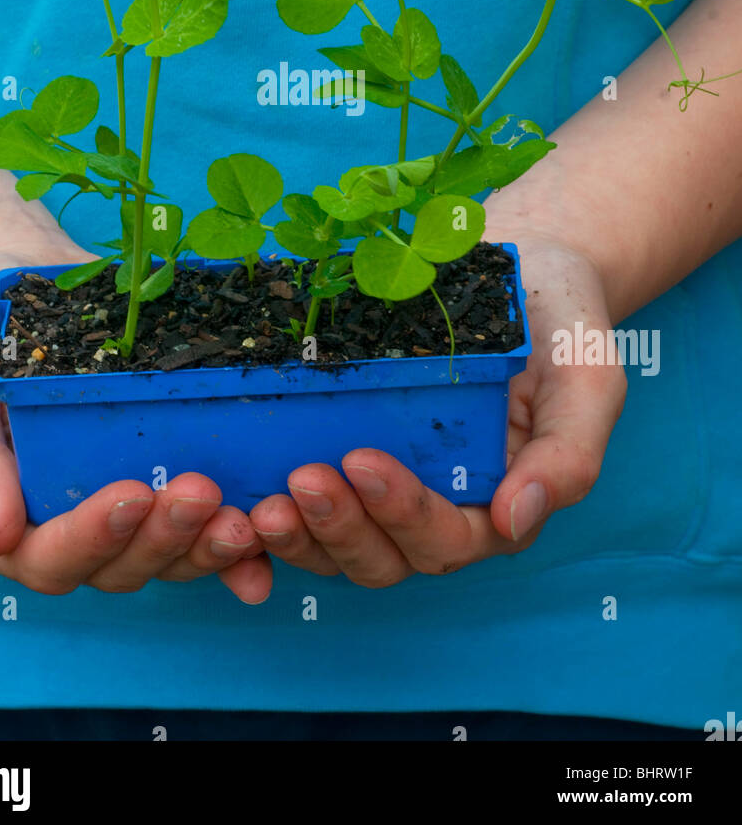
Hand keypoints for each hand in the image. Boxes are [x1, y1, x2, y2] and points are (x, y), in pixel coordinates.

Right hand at [0, 247, 271, 604]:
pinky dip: (237, 550)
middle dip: (164, 538)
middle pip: (118, 567)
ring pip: (166, 558)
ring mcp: (117, 508)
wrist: (20, 274)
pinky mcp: (160, 480)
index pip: (47, 558)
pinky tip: (270, 539)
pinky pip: (200, 531)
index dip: (93, 537)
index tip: (132, 493)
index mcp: (1, 519)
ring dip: (207, 547)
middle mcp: (62, 525)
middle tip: (201, 490)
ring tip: (246, 514)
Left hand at [249, 226, 626, 585]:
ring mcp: (387, 482)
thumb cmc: (560, 327)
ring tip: (260, 499)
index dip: (401, 512)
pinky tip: (236, 492)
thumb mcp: (589, 384)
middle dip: (339, 528)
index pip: (445, 538)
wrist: (524, 268)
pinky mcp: (346, 449)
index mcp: (495, 504)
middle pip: (383, 557)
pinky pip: (307, 502)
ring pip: (336, 544)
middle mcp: (436, 507)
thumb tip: (516, 521)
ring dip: (298, 534)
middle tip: (301, 481)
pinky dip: (271, 512)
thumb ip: (569, 458)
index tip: (362, 461)